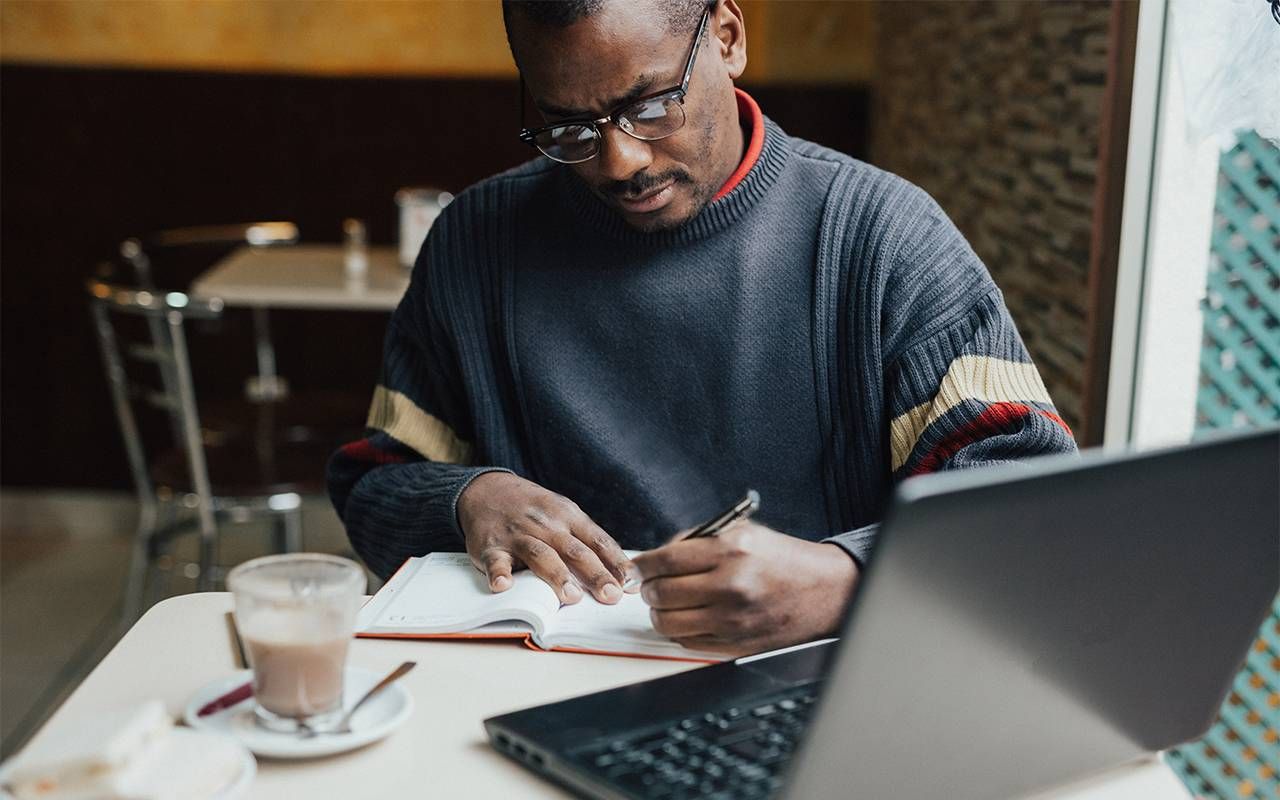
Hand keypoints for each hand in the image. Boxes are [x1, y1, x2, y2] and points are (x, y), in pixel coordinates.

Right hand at [457, 471, 636, 604]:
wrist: (487, 489)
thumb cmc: (535, 510)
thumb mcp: (563, 514)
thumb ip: (587, 541)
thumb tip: (620, 574)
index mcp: (568, 516)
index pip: (598, 541)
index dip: (616, 562)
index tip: (632, 583)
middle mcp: (546, 525)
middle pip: (575, 551)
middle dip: (595, 574)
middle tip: (611, 595)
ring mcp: (518, 535)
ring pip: (541, 555)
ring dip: (557, 575)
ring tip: (571, 597)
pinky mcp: (491, 546)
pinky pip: (495, 561)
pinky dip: (499, 573)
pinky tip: (503, 586)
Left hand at [631, 522, 858, 656]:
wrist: (824, 591)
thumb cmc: (781, 559)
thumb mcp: (742, 532)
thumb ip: (696, 541)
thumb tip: (656, 558)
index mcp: (731, 551)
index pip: (666, 560)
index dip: (643, 565)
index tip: (639, 567)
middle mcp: (732, 585)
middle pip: (662, 593)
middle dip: (648, 589)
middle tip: (651, 586)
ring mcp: (734, 619)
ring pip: (669, 623)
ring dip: (659, 613)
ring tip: (666, 604)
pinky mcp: (737, 644)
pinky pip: (688, 643)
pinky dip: (679, 631)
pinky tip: (688, 618)